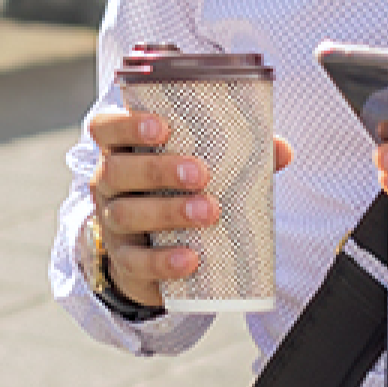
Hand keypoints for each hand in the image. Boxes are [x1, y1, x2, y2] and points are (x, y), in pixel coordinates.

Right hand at [80, 107, 296, 309]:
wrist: (153, 254)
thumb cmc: (178, 195)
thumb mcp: (198, 170)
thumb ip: (236, 156)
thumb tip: (282, 150)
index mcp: (123, 152)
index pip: (105, 128)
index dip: (127, 124)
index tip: (162, 127)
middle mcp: (109, 184)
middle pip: (116, 170)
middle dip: (157, 170)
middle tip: (201, 174)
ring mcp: (112, 223)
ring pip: (125, 214)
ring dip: (167, 211)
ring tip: (207, 212)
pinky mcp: (124, 261)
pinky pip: (135, 261)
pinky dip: (163, 260)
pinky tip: (190, 259)